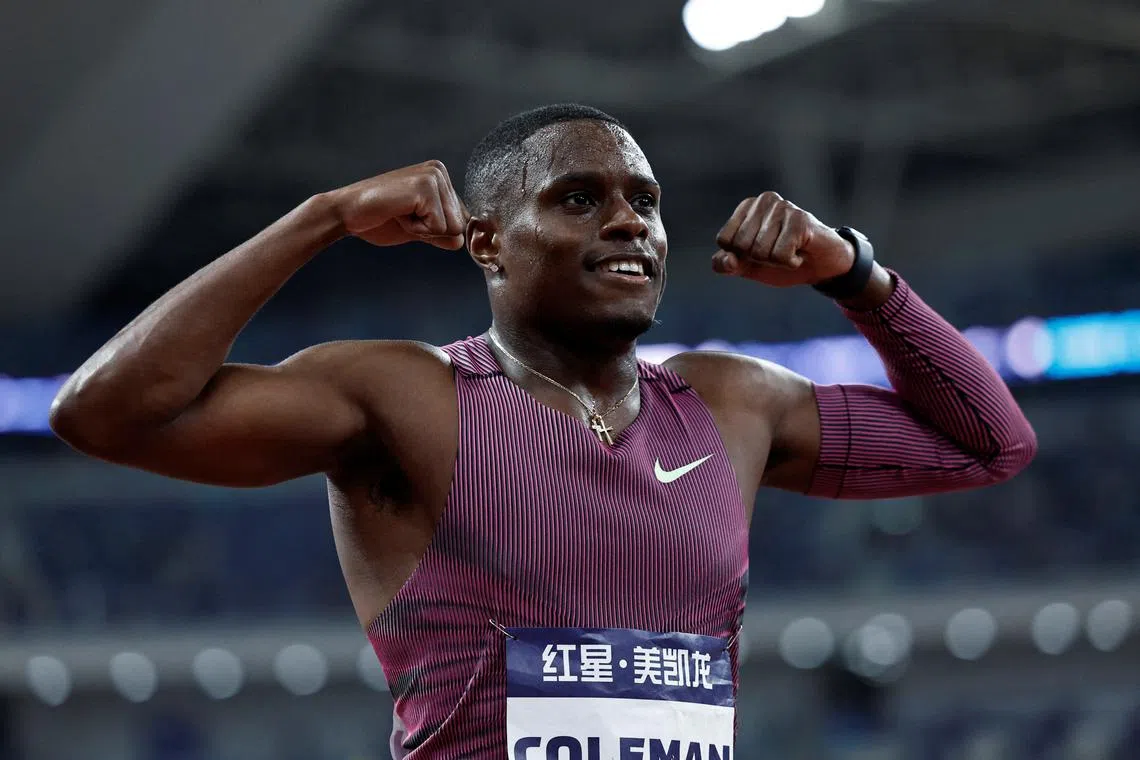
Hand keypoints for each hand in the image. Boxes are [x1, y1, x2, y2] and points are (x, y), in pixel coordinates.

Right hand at [326, 160, 469, 250]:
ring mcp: (433, 177)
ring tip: (401, 213)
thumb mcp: (419, 228)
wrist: (348, 213)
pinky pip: (438, 227)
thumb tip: (462, 241)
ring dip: (423, 229)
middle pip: (459, 225)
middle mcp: (439, 171)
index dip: (436, 230)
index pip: (461, 219)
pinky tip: (398, 213)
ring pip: (452, 227)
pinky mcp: (425, 188)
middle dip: (431, 230)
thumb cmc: (380, 219)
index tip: (410, 217)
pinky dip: (417, 229)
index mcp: (440, 177)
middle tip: (403, 215)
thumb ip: (442, 233)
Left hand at [712, 192, 854, 287]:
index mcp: (746, 207)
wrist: (822, 266)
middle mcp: (763, 201)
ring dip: (776, 262)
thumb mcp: (748, 266)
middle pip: (741, 245)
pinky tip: (801, 251)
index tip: (759, 251)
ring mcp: (783, 207)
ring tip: (791, 250)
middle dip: (759, 259)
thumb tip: (728, 259)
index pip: (724, 240)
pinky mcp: (800, 219)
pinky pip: (780, 255)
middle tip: (778, 251)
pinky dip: (790, 262)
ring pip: (761, 252)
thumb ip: (727, 264)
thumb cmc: (781, 260)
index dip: (740, 255)